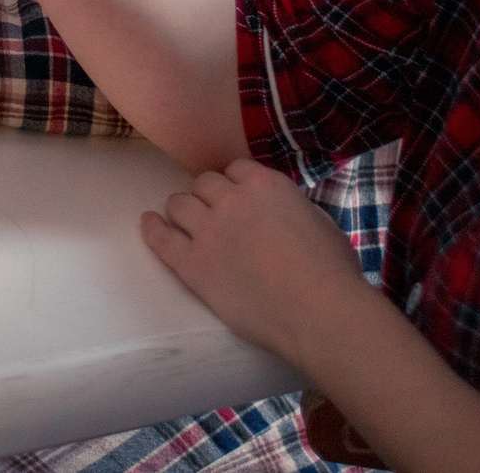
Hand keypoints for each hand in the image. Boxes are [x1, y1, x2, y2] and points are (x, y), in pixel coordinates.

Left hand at [141, 159, 378, 366]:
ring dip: (182, 209)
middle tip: (214, 214)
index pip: (235, 169)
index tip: (237, 197)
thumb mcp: (319, 221)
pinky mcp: (193, 265)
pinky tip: (148, 224)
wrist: (318, 310)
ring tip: (183, 220)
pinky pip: (161, 239)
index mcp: (265, 184)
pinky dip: (152, 228)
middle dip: (208, 196)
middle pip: (203, 183)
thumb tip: (283, 213)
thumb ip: (292, 208)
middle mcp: (231, 199)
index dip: (235, 184)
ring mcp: (208, 231)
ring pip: (178, 203)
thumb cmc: (331, 271)